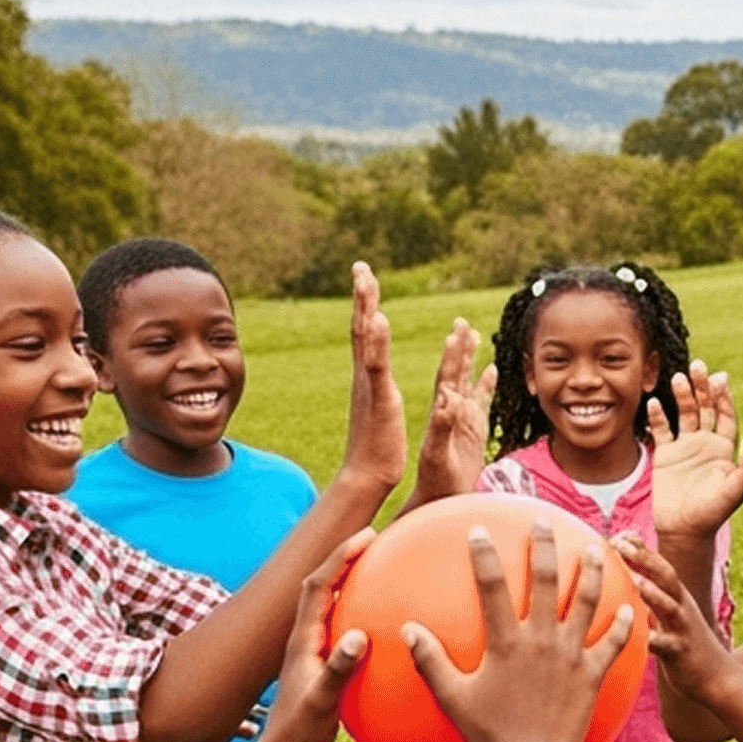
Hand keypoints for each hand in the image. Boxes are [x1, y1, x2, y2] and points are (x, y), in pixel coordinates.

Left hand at [257, 533, 373, 741]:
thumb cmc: (301, 733)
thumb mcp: (322, 702)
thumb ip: (338, 669)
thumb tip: (360, 636)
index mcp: (302, 639)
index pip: (319, 585)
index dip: (340, 556)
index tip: (366, 536)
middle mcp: (305, 638)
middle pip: (323, 584)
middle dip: (345, 557)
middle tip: (373, 539)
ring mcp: (312, 650)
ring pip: (331, 603)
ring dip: (350, 580)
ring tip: (379, 567)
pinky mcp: (322, 664)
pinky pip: (343, 626)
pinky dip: (360, 611)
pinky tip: (384, 622)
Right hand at [339, 262, 408, 504]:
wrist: (368, 475)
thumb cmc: (378, 448)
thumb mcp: (382, 408)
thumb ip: (377, 391)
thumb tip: (373, 379)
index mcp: (369, 377)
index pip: (366, 335)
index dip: (365, 306)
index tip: (365, 278)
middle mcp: (364, 376)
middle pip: (361, 328)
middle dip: (361, 296)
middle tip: (361, 266)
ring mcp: (369, 386)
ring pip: (365, 340)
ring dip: (365, 309)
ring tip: (366, 279)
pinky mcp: (379, 399)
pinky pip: (376, 366)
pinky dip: (376, 342)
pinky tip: (379, 319)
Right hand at [404, 519, 633, 741]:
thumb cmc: (488, 735)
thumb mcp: (452, 697)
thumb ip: (429, 660)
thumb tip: (406, 629)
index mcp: (505, 643)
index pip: (491, 586)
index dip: (484, 555)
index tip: (480, 529)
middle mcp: (541, 641)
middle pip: (545, 580)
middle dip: (545, 545)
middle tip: (545, 522)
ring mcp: (571, 656)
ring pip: (586, 601)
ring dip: (593, 571)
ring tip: (599, 548)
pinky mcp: (594, 675)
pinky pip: (613, 643)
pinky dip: (623, 624)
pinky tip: (629, 607)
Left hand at [411, 318, 494, 503]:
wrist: (437, 500)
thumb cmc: (436, 481)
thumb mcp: (437, 454)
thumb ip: (441, 426)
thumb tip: (447, 399)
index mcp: (441, 412)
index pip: (447, 376)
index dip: (453, 353)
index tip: (456, 330)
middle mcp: (450, 411)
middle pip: (455, 372)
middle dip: (459, 347)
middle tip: (462, 322)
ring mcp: (461, 419)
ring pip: (466, 381)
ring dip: (469, 359)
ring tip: (474, 334)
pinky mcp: (471, 430)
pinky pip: (480, 400)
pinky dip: (485, 384)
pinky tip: (490, 370)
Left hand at [615, 533, 736, 703]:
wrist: (716, 678)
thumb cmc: (685, 645)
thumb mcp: (670, 617)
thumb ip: (653, 598)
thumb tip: (632, 580)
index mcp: (676, 597)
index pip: (659, 565)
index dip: (640, 548)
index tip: (618, 534)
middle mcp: (681, 607)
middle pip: (666, 576)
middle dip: (644, 558)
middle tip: (619, 544)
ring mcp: (683, 628)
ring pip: (669, 607)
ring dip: (653, 593)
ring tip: (635, 581)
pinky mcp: (681, 652)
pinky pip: (668, 645)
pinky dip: (656, 640)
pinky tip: (644, 637)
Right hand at [652, 361, 742, 538]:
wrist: (685, 530)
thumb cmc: (712, 513)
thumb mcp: (734, 492)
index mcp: (724, 449)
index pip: (726, 415)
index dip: (724, 397)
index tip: (719, 379)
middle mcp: (705, 443)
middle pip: (705, 408)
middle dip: (702, 388)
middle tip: (698, 366)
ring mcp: (685, 447)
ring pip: (684, 414)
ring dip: (682, 396)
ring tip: (679, 378)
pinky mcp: (665, 455)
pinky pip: (661, 430)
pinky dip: (658, 416)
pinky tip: (654, 403)